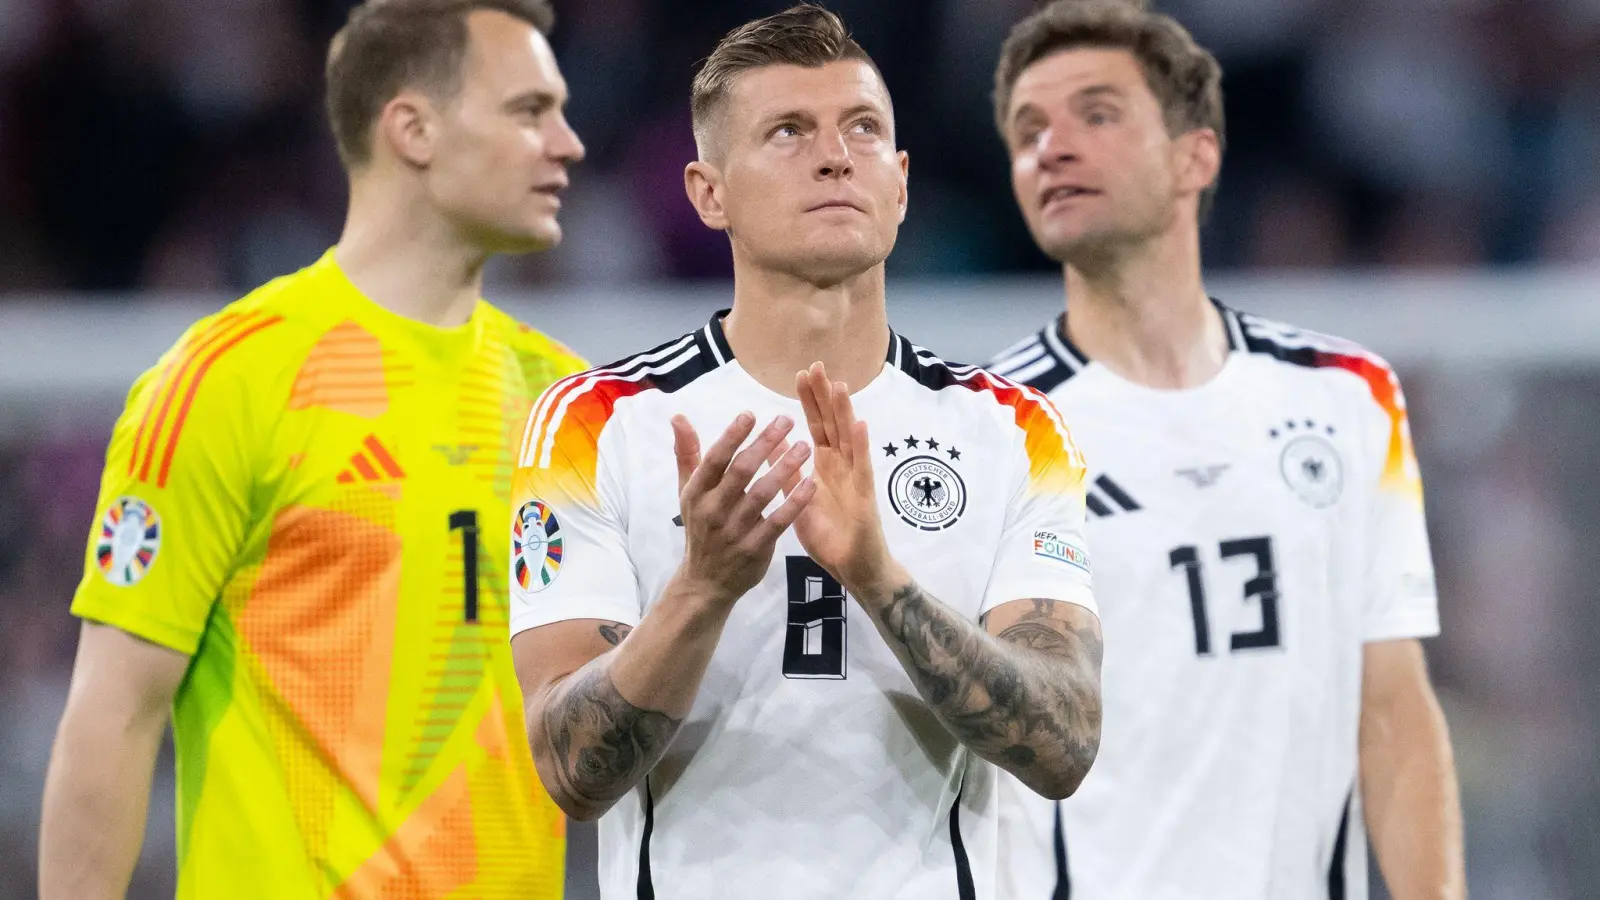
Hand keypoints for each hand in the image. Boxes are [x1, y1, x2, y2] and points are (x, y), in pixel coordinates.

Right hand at [670, 412, 816, 608]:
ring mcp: (734, 531)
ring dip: (785, 468)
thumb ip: (687, 454)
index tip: (751, 414)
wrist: (705, 582)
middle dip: (765, 443)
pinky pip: (778, 522)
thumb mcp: (688, 492)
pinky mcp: (754, 548)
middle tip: (787, 420)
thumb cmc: (701, 527)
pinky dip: (794, 503)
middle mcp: (713, 510)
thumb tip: (678, 417)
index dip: (732, 436)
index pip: (715, 459)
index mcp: (697, 492)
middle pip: (741, 471)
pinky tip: (810, 484)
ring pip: (762, 494)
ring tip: (804, 447)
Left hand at [791, 363, 904, 601]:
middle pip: (833, 424)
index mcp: (825, 466)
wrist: (854, 568)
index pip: (817, 426)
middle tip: (816, 366)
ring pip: (850, 438)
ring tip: (838, 384)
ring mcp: (856, 478)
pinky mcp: (865, 496)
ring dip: (844, 412)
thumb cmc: (830, 536)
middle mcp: (842, 466)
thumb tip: (773, 444)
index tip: (801, 374)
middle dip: (824, 396)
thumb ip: (788, 473)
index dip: (810, 401)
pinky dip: (862, 445)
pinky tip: (859, 425)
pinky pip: (862, 468)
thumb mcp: (799, 500)